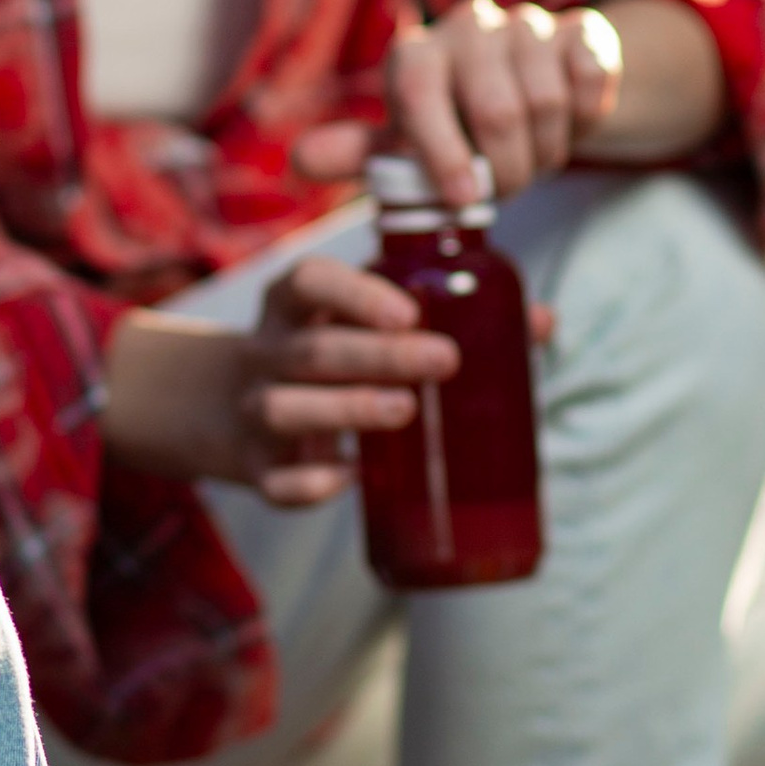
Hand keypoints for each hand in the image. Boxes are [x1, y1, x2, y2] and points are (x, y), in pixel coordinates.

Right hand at [104, 254, 459, 506]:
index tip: (409, 311)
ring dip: (345, 410)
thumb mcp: (359, 320)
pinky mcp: (255, 467)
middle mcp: (265, 353)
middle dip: (379, 355)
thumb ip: (443, 313)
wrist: (221, 404)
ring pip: (285, 409)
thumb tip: (542, 321)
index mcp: (291, 305)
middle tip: (444, 360)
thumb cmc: (325, 351)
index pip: (309, 281)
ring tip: (404, 411)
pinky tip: (350, 480)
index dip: (355, 293)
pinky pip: (273, 481)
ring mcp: (254, 411)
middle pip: (312, 350)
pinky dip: (309, 484)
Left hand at [295, 0, 622, 206]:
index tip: (462, 198)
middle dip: (506, 169)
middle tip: (506, 190)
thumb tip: (301, 159)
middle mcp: (466, 26)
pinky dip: (586, 116)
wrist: (527, 90)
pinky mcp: (578, 30)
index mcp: (415, 55)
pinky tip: (569, 123)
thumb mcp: (403, 146)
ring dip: (546, 150)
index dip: (441, 149)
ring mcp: (525, 23)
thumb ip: (357, 153)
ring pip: (545, 100)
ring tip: (533, 159)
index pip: (419, 92)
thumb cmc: (452, 126)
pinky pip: (589, 76)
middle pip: (495, 109)